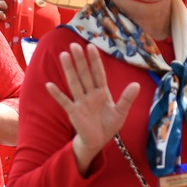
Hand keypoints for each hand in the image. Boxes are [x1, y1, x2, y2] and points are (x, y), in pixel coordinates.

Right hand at [46, 43, 139, 174]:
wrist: (98, 141)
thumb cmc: (109, 125)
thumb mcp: (121, 112)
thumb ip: (127, 98)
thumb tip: (137, 84)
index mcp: (102, 92)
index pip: (98, 73)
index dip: (95, 61)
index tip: (91, 46)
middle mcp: (90, 94)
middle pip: (84, 74)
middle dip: (80, 60)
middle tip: (74, 45)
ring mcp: (80, 102)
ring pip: (74, 83)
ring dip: (69, 70)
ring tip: (64, 55)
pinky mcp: (74, 112)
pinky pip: (64, 101)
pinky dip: (57, 94)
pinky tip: (49, 85)